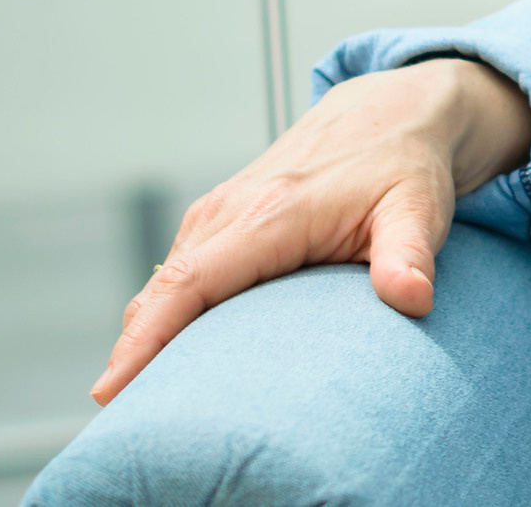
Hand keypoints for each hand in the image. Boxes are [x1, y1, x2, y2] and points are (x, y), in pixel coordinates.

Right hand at [89, 58, 530, 405]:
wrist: (390, 111)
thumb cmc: (405, 166)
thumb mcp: (417, 208)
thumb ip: (410, 255)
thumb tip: (413, 299)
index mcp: (272, 213)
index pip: (190, 283)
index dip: (147, 340)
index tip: (112, 390)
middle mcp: (232, 208)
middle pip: (163, 291)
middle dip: (134, 354)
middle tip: (125, 419)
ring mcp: (220, 209)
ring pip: (165, 281)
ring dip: (145, 336)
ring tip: (140, 400)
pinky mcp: (222, 216)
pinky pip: (180, 270)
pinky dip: (165, 311)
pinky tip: (167, 355)